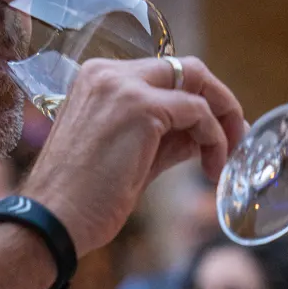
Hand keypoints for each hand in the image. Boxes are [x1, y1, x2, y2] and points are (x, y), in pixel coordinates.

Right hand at [22, 56, 246, 252]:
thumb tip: (203, 135)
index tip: (214, 133)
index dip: (196, 100)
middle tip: (236, 137)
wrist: (51, 219)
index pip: (164, 75)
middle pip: (186, 68)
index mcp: (99, 78)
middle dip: (219, 101)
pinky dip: (215, 138)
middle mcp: (109, 72)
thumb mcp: (131, 157)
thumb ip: (167, 138)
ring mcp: (124, 87)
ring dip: (222, 122)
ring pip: (198, 84)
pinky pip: (199, 112)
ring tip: (224, 160)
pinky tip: (211, 168)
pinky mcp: (141, 109)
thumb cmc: (82, 198)